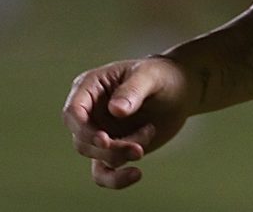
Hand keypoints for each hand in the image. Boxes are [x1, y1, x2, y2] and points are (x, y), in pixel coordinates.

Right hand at [62, 56, 192, 189]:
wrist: (180, 92)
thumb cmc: (162, 75)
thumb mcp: (150, 75)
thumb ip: (133, 90)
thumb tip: (115, 110)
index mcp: (90, 86)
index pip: (73, 112)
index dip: (83, 130)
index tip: (104, 139)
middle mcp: (90, 111)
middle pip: (83, 140)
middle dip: (110, 148)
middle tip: (138, 146)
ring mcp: (100, 132)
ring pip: (97, 156)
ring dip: (122, 155)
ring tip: (150, 132)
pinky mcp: (112, 150)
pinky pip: (104, 173)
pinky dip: (116, 179)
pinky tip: (136, 174)